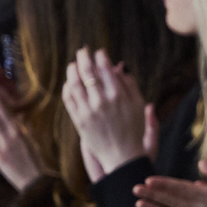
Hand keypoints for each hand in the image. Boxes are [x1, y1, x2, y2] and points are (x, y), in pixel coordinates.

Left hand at [61, 49, 151, 183]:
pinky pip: (68, 98)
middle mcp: (101, 101)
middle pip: (86, 71)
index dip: (100, 56)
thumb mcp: (138, 106)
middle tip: (82, 51)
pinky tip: (70, 82)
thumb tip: (120, 66)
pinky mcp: (78, 119)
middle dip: (83, 57)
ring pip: (74, 82)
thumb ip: (130, 84)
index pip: (104, 68)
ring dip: (72, 69)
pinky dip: (67, 87)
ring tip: (74, 64)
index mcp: (118, 96)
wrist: (122, 155)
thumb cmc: (133, 129)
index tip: (99, 52)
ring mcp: (87, 110)